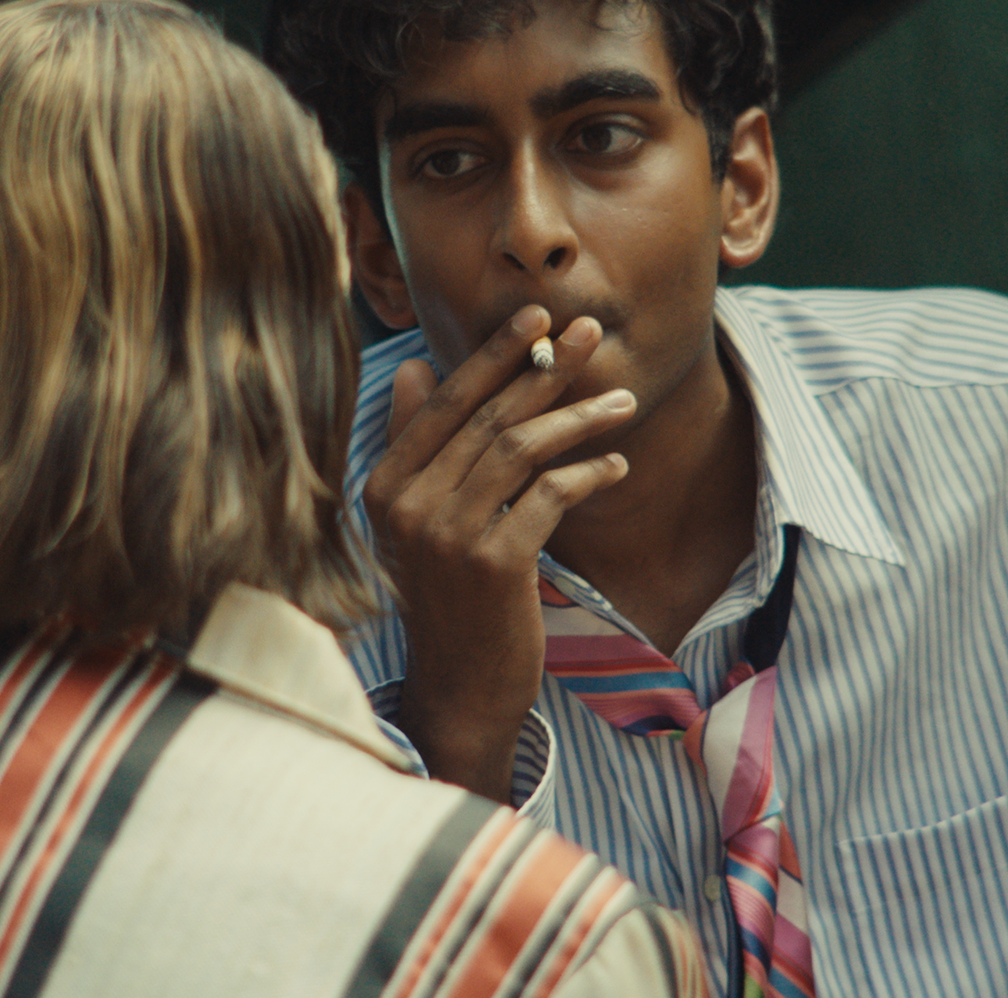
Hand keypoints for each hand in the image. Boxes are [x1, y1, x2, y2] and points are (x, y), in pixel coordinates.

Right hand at [363, 305, 636, 800]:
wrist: (459, 690)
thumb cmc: (448, 598)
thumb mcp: (418, 521)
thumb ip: (416, 445)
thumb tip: (416, 367)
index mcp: (384, 486)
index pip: (445, 402)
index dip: (494, 355)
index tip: (538, 317)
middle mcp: (408, 505)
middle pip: (488, 415)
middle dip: (546, 366)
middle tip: (592, 331)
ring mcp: (448, 534)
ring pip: (523, 447)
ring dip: (581, 417)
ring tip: (623, 401)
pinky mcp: (495, 563)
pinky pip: (552, 493)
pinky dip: (590, 472)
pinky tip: (617, 465)